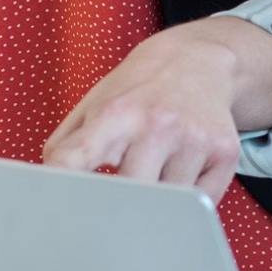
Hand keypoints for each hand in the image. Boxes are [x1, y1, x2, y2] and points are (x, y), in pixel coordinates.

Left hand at [41, 16, 271, 199]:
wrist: (197, 60)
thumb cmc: (136, 90)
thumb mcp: (92, 105)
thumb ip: (64, 149)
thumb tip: (46, 194)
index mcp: (115, 114)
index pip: (75, 161)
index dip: (58, 190)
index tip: (54, 211)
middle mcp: (157, 124)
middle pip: (127, 197)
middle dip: (118, 207)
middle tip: (113, 207)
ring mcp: (194, 139)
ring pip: (167, 207)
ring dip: (157, 204)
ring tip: (154, 171)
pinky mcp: (225, 153)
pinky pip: (199, 205)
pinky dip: (186, 202)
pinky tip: (180, 171)